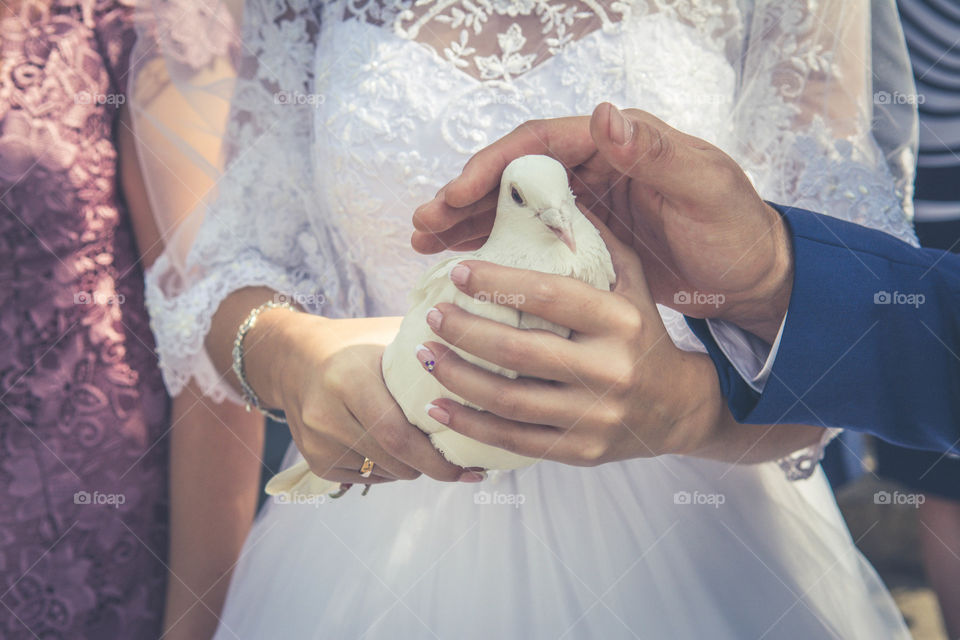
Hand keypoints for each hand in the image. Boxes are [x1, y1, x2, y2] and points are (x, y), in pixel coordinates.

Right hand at [245, 313, 480, 484]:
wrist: (295, 357)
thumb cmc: (358, 343)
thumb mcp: (390, 337)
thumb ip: (432, 353)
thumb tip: (490, 369)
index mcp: (349, 378)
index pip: (399, 434)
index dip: (438, 458)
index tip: (472, 466)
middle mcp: (326, 413)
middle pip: (395, 460)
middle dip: (433, 466)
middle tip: (461, 464)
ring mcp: (316, 442)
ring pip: (384, 473)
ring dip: (413, 467)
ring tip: (428, 448)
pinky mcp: (314, 460)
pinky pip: (367, 478)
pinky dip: (389, 469)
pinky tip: (395, 449)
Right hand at [412, 103, 792, 342]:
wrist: (754, 277)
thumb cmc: (735, 231)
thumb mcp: (706, 188)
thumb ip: (657, 152)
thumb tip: (605, 115)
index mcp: (618, 142)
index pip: (541, 144)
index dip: (493, 165)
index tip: (456, 193)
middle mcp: (595, 164)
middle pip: (515, 172)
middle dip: (464, 195)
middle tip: (423, 222)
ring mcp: (587, 202)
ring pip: (512, 205)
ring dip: (466, 221)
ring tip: (423, 240)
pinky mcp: (584, 238)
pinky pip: (527, 236)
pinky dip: (492, 245)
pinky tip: (460, 259)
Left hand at [415, 219, 724, 464]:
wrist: (677, 407)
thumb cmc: (641, 334)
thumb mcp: (633, 283)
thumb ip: (596, 243)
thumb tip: (548, 196)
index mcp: (620, 321)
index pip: (550, 296)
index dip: (498, 283)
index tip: (458, 273)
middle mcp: (610, 370)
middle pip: (520, 350)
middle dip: (465, 332)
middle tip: (434, 317)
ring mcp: (594, 416)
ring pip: (509, 400)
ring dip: (457, 378)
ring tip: (425, 357)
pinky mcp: (580, 451)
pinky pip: (513, 440)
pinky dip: (469, 423)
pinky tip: (437, 406)